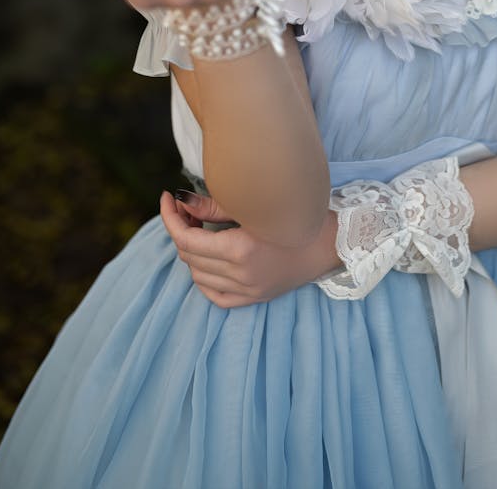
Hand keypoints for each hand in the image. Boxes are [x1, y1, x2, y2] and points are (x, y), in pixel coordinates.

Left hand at [159, 190, 339, 306]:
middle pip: (189, 256)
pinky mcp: (254, 298)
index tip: (167, 198)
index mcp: (241, 249)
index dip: (171, 217)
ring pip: (198, 275)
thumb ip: (213, 205)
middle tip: (184, 208)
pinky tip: (208, 258)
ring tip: (198, 228)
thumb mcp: (254, 205)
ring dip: (191, 251)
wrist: (330, 240)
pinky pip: (214, 295)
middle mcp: (241, 275)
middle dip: (180, 229)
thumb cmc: (295, 212)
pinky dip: (203, 277)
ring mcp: (247, 290)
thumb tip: (181, 201)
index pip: (187, 238)